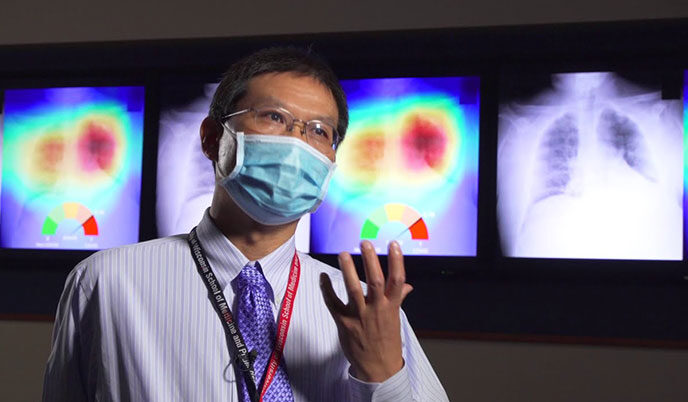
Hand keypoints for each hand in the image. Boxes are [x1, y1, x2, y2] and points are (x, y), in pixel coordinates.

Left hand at [320, 240, 412, 382]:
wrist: (378, 368)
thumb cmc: (387, 341)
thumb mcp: (396, 318)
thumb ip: (398, 298)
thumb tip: (406, 286)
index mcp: (391, 306)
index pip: (397, 280)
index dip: (397, 261)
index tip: (393, 244)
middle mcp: (376, 309)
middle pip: (375, 281)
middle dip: (370, 261)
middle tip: (365, 243)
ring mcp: (359, 316)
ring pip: (353, 289)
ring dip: (347, 270)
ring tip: (343, 253)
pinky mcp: (343, 323)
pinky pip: (332, 302)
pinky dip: (326, 289)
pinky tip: (323, 276)